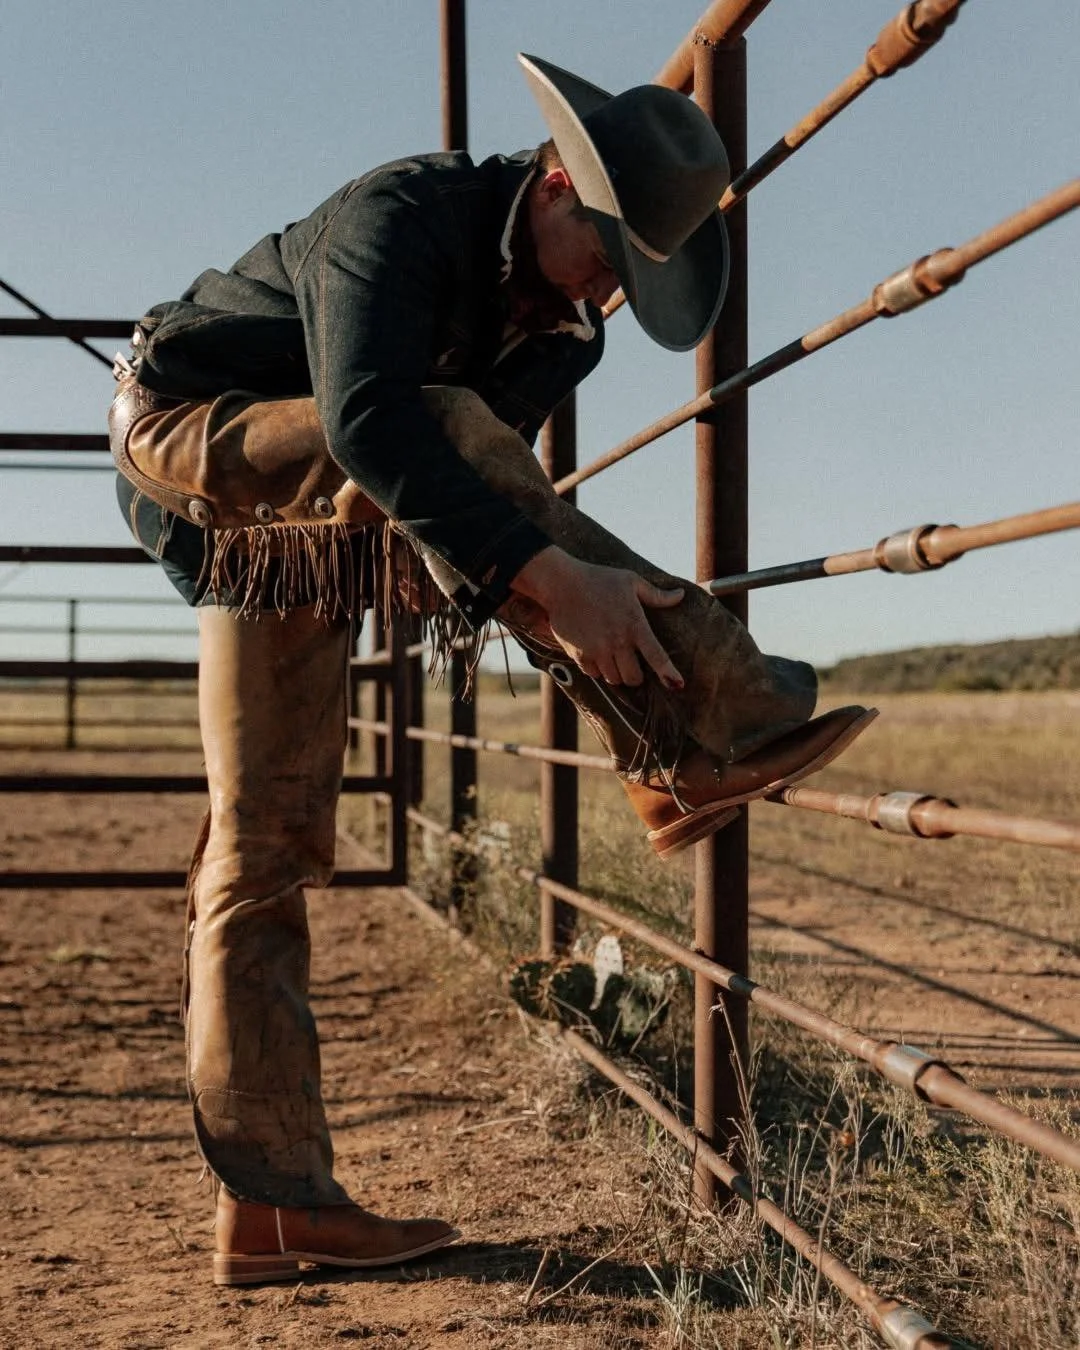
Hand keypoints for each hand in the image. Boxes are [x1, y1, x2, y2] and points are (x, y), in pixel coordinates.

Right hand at [511, 546, 684, 688]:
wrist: (561, 583)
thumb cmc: (598, 579)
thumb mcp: (631, 581)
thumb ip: (656, 595)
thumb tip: (681, 595)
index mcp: (634, 624)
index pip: (657, 656)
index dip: (668, 673)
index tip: (677, 685)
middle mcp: (617, 641)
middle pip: (634, 678)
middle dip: (636, 674)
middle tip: (632, 663)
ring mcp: (597, 650)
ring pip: (614, 679)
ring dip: (616, 673)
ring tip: (613, 658)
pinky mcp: (579, 654)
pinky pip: (594, 674)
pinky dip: (598, 670)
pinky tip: (596, 655)